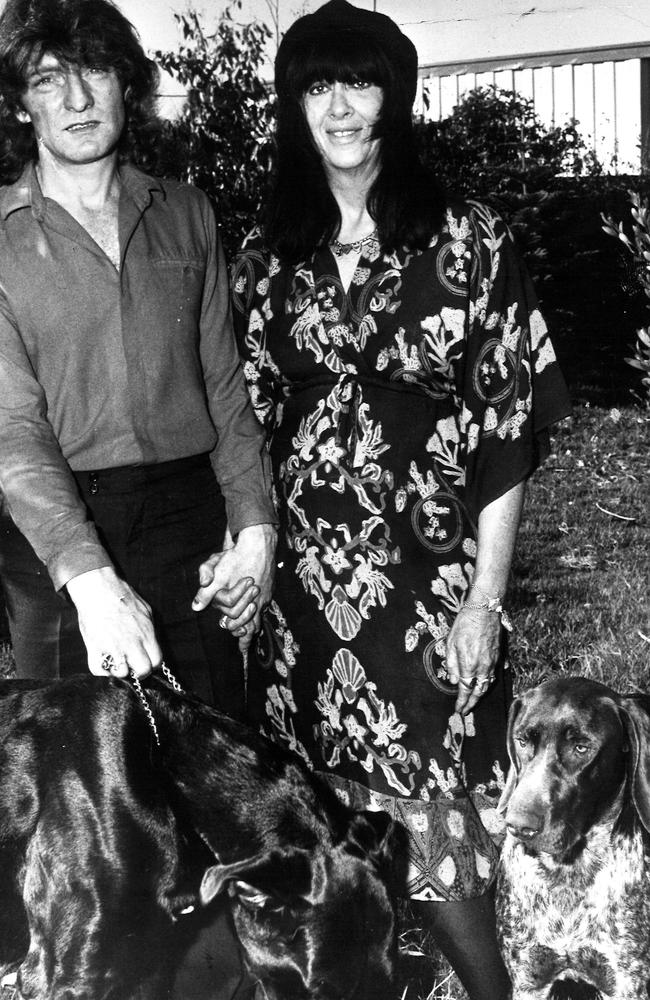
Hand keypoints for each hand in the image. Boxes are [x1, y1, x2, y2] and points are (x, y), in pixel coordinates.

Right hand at [66, 567, 162, 678]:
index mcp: (146, 634)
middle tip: (131, 663)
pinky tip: (103, 658)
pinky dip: (101, 669)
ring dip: (119, 670)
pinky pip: (99, 671)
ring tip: (116, 660)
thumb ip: (150, 630)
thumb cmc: (121, 596)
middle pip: (143, 670)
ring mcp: (113, 647)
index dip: (151, 663)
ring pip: (122, 673)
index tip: (144, 660)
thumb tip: (152, 644)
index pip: (157, 661)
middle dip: (138, 670)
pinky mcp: (94, 648)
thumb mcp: (146, 610)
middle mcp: (131, 643)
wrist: (98, 588)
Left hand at [192, 523, 276, 652]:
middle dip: (247, 635)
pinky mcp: (270, 588)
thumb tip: (196, 607)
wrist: (258, 543)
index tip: (240, 648)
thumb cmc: (236, 557)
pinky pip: (265, 605)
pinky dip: (259, 613)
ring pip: (260, 617)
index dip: (236, 632)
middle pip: (252, 624)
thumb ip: (206, 592)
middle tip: (244, 645)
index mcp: (241, 600)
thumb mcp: (216, 573)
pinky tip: (257, 613)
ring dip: (253, 627)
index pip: (239, 622)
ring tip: (250, 638)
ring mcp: (264, 596)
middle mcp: (256, 601)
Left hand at [445, 605, 501, 715]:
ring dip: (482, 693)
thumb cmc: (464, 625)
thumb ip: (451, 665)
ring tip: (475, 699)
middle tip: (467, 710)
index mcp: (470, 666)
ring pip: (488, 683)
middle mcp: (483, 667)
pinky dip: (491, 680)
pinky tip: (488, 682)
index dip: (462, 702)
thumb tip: (453, 681)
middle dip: (472, 703)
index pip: (465, 690)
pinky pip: (496, 672)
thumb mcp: (450, 644)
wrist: (484, 610)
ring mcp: (494, 662)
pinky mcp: (499, 655)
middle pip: (479, 691)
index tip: (458, 709)